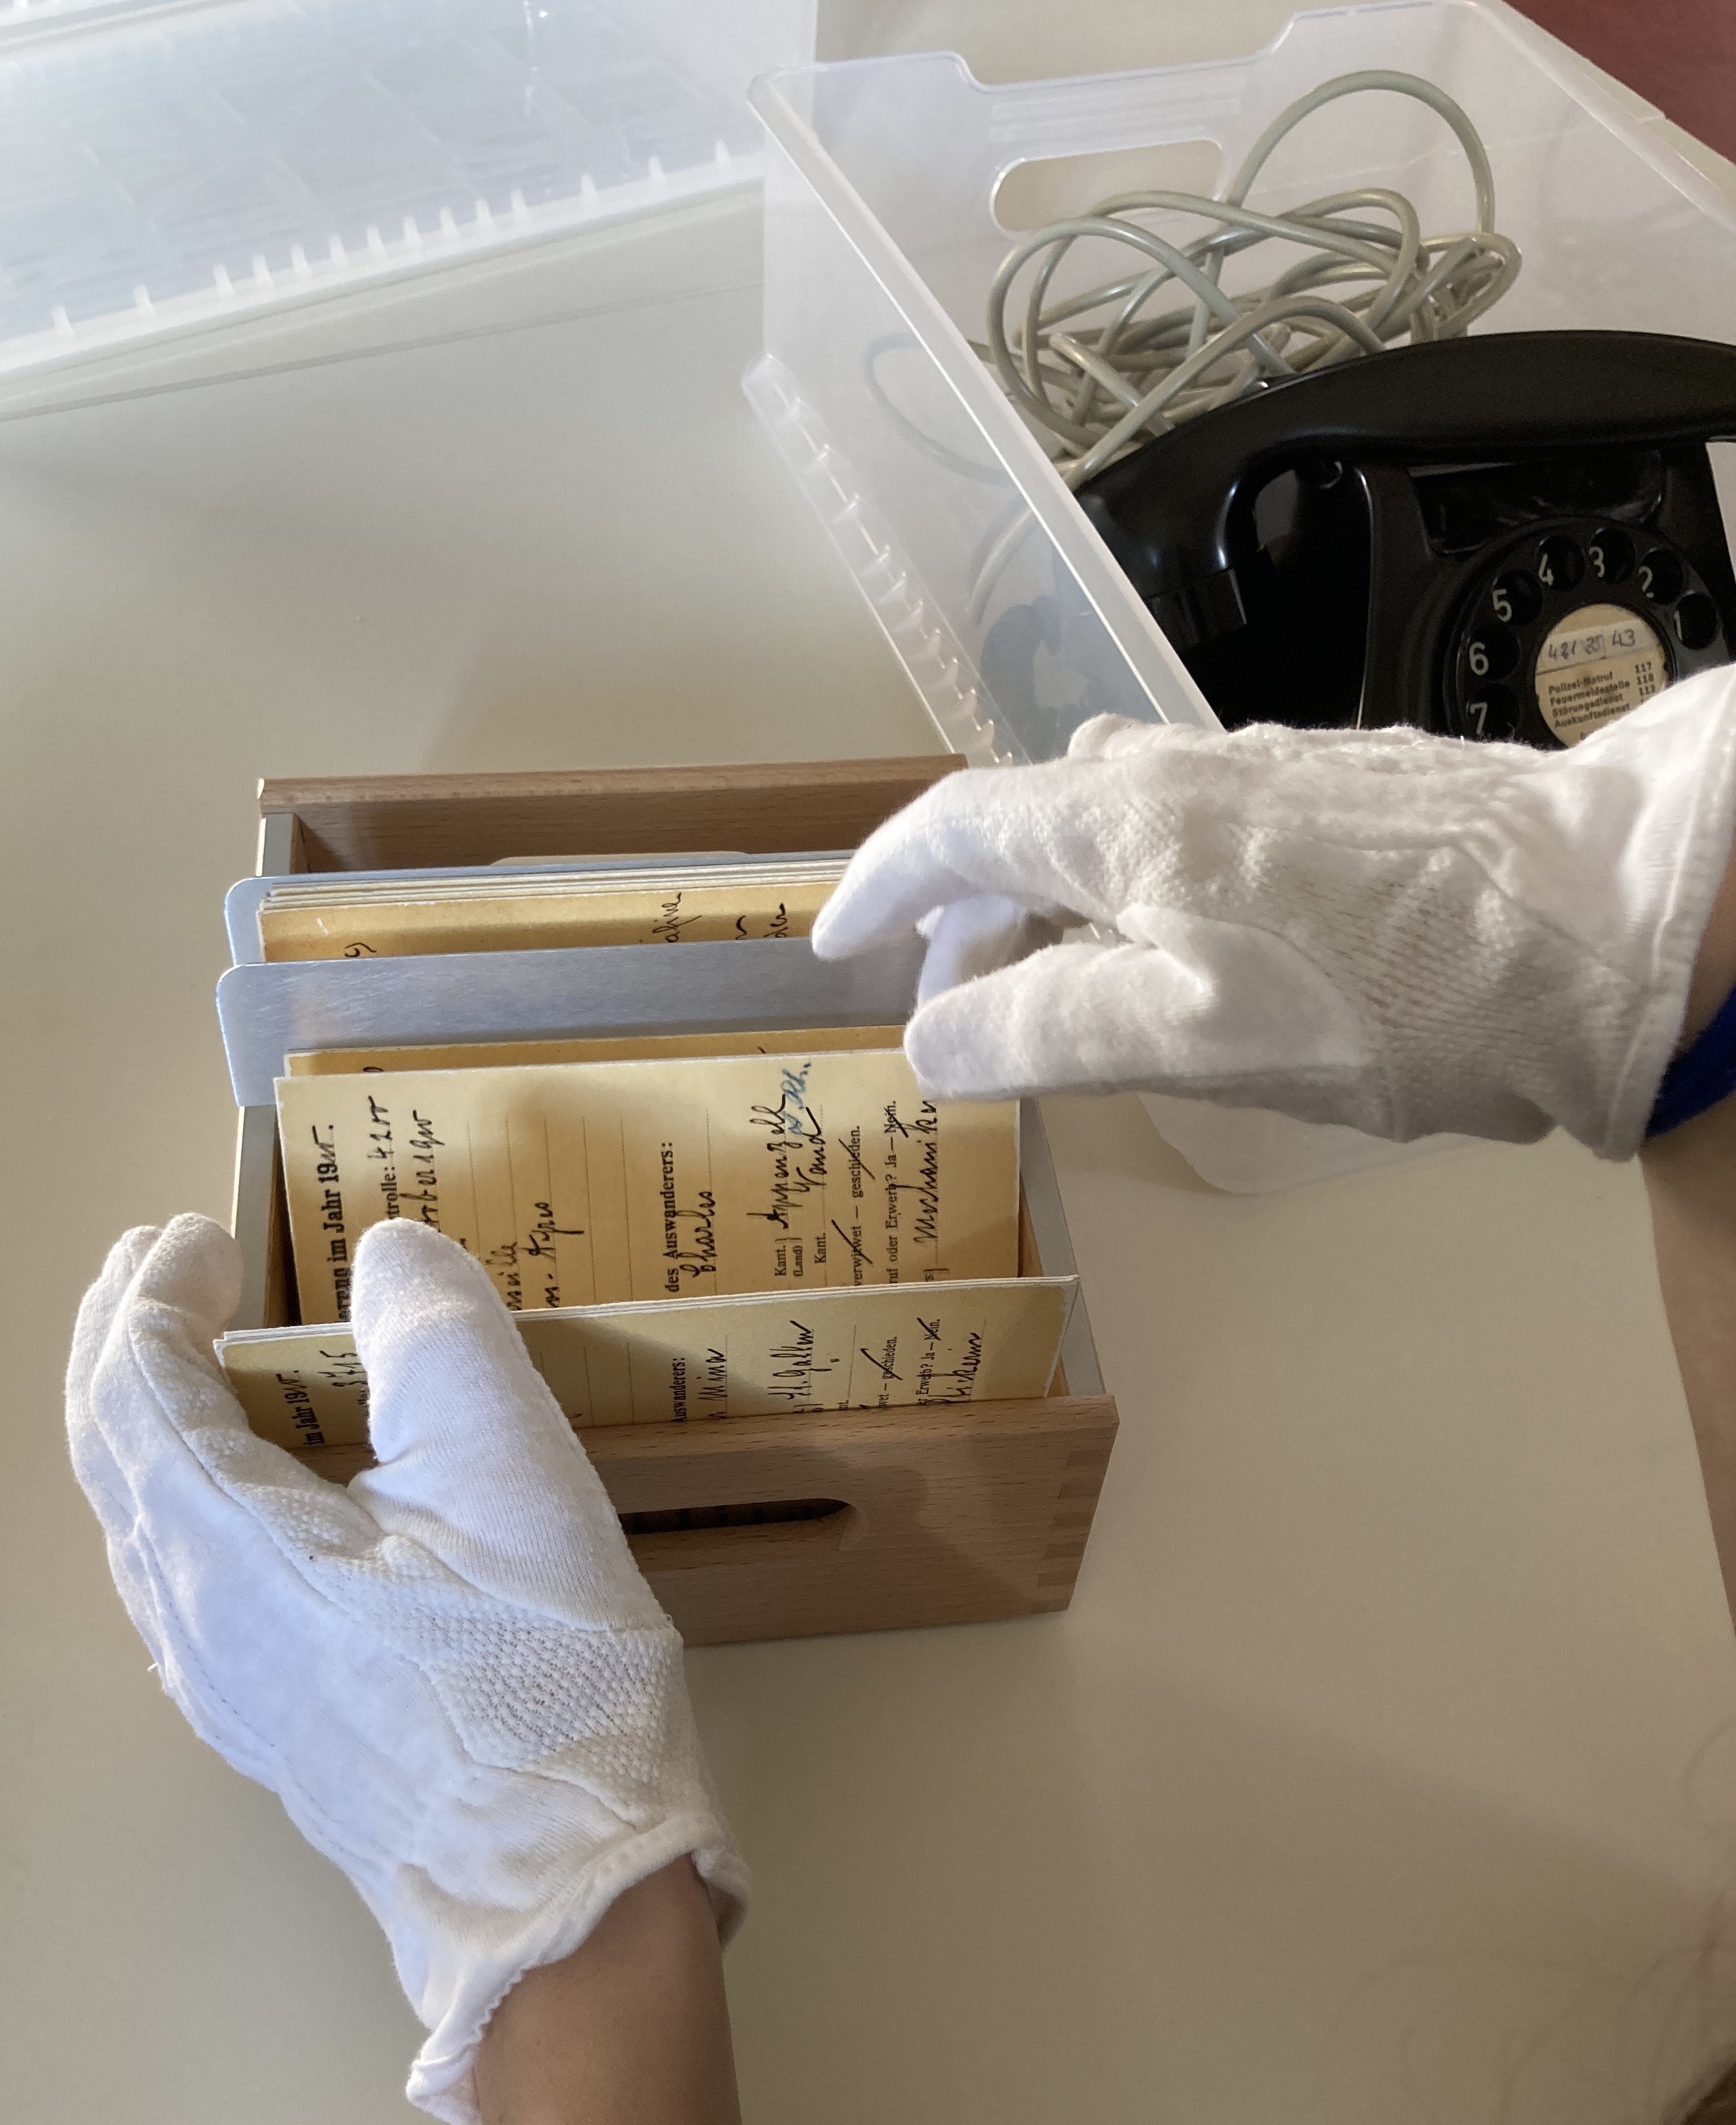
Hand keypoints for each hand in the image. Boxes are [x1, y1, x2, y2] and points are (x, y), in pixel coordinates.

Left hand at [65, 1213, 744, 2124]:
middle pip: (110, 1452)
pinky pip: (178, 1579)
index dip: (156, 1294)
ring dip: (149, 1418)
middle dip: (126, 1343)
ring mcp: (219, 1684)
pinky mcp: (264, 1723)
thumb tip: (388, 1258)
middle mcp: (188, 1618)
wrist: (558, 1887)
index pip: (135, 1387)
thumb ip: (439, 1339)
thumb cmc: (540, 1675)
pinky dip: (185, 1493)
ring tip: (196, 1357)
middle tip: (165, 1267)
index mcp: (226, 1547)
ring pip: (138, 1521)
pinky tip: (248, 1492)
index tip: (207, 1235)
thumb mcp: (511, 1472)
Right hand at [812, 668, 1735, 1158]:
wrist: (1603, 924)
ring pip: (1114, 822)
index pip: (954, 828)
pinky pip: (1190, 829)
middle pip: (1028, 823)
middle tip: (953, 1006)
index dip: (881, 887)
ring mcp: (1266, 771)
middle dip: (967, 912)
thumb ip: (1041, 1032)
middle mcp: (1182, 769)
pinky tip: (1185, 946)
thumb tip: (929, 1037)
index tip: (838, 945)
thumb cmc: (1387, 994)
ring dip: (1056, 899)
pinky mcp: (1340, 795)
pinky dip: (1139, 888)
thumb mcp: (1186, 1037)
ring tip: (1059, 982)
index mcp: (1122, 821)